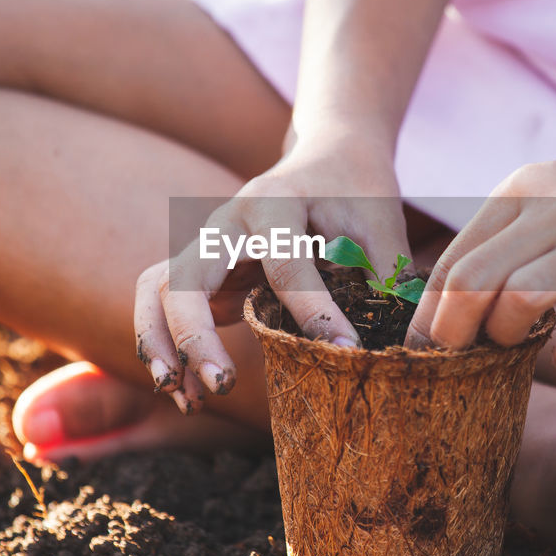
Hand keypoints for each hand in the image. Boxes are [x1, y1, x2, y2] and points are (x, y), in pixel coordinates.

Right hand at [134, 138, 410, 412]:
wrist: (327, 157)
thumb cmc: (356, 190)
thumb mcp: (381, 222)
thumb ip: (385, 274)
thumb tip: (399, 342)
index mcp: (274, 201)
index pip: (286, 263)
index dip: (315, 311)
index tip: (345, 352)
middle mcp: (226, 221)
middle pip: (184, 276)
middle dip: (194, 335)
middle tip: (223, 386)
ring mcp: (206, 244)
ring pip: (157, 290)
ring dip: (160, 344)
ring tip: (186, 397)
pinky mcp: (202, 270)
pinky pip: (164, 306)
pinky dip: (165, 346)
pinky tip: (189, 391)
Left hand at [405, 133, 555, 368]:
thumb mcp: (552, 192)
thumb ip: (507, 236)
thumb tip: (455, 303)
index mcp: (521, 191)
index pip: (451, 263)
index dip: (429, 316)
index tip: (427, 351)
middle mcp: (552, 211)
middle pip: (470, 284)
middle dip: (453, 335)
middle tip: (460, 361)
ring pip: (518, 302)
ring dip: (507, 339)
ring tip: (517, 347)